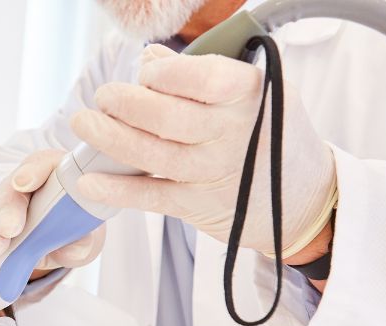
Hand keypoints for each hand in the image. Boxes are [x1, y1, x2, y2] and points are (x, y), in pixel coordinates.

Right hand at [0, 149, 106, 269]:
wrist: (65, 238)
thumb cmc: (79, 227)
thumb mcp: (89, 236)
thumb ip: (85, 242)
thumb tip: (72, 250)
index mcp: (55, 173)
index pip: (42, 163)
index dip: (33, 172)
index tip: (24, 184)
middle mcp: (26, 183)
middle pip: (12, 189)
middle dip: (8, 210)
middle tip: (9, 230)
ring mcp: (6, 203)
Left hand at [69, 43, 336, 256]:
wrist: (301, 197)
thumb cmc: (267, 133)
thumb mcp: (251, 94)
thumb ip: (202, 75)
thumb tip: (150, 59)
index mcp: (251, 94)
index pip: (205, 80)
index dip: (167, 76)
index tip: (144, 72)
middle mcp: (235, 134)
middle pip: (170, 119)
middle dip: (126, 105)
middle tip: (102, 97)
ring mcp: (216, 173)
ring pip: (154, 155)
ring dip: (111, 139)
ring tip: (84, 124)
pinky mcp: (199, 205)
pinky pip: (152, 196)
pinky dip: (117, 190)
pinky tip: (89, 181)